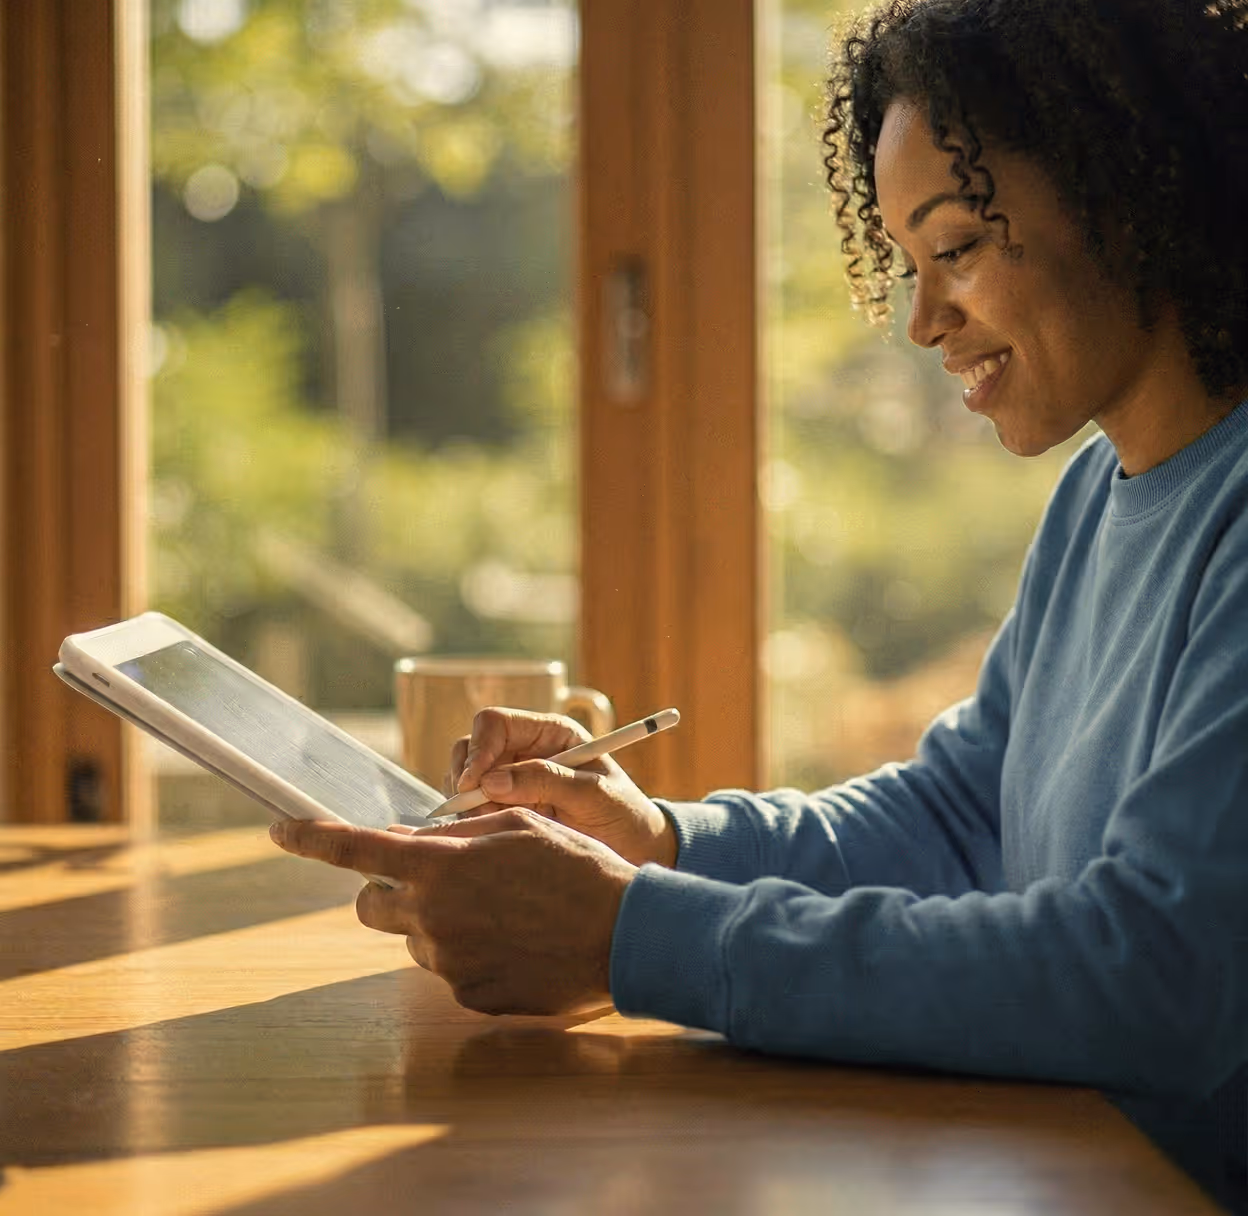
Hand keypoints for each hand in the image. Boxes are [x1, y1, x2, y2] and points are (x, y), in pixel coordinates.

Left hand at [269, 810, 635, 1015]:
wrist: (624, 935)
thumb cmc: (576, 869)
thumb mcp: (519, 828)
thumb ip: (456, 835)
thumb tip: (412, 840)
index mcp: (440, 866)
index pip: (356, 850)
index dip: (312, 838)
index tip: (281, 830)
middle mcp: (432, 917)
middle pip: (372, 906)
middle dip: (387, 889)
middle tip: (432, 877)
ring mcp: (449, 962)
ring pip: (414, 938)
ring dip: (437, 920)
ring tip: (500, 911)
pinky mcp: (470, 996)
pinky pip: (450, 969)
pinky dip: (469, 952)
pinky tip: (514, 941)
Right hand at [446, 708, 677, 868]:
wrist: (634, 849)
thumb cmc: (623, 814)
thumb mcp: (593, 795)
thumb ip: (545, 781)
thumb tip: (490, 781)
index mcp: (550, 732)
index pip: (495, 723)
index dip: (478, 749)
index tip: (474, 784)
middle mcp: (525, 750)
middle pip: (470, 747)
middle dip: (466, 778)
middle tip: (479, 812)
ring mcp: (511, 778)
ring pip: (463, 777)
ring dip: (469, 802)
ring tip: (498, 825)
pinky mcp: (505, 807)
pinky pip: (471, 807)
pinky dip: (473, 820)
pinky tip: (496, 834)